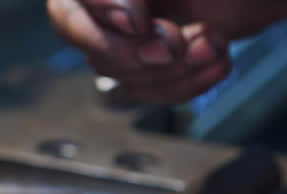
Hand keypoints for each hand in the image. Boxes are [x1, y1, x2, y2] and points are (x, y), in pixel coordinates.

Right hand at [47, 0, 286, 103]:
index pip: (70, 6)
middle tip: (178, 41)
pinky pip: (151, 93)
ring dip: (175, 71)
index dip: (101, 20)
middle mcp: (112, 5)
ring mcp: (132, 33)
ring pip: (123, 78)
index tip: (141, 21)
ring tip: (214, 42)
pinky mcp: (158, 62)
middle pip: (94, 48)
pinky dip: (187, 85)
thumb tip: (124, 18)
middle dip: (143, 54)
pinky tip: (216, 61)